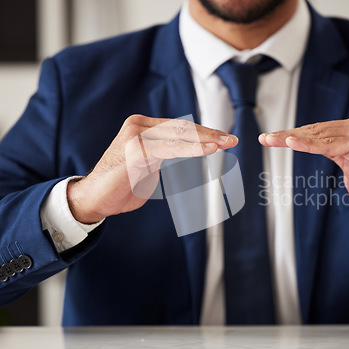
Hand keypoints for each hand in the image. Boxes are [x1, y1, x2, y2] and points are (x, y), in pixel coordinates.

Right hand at [67, 115, 236, 223]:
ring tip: (225, 144)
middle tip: (232, 140)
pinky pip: (169, 149)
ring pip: (178, 135)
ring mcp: (136, 136)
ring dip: (205, 140)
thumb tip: (187, 153)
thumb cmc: (121, 185)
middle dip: (210, 134)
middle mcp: (140, 126)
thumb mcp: (149, 165)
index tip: (224, 137)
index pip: (180, 127)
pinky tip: (208, 150)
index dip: (204, 132)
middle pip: (183, 128)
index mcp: (144, 127)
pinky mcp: (135, 150)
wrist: (94, 199)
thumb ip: (165, 155)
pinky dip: (191, 149)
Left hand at [259, 115, 348, 217]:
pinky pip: (330, 144)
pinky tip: (291, 142)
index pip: (315, 134)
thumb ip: (337, 159)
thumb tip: (323, 152)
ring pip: (319, 135)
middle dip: (286, 135)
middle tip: (263, 138)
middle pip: (313, 131)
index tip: (269, 139)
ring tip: (270, 139)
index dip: (292, 137)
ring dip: (292, 137)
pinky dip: (310, 143)